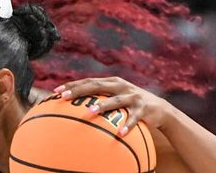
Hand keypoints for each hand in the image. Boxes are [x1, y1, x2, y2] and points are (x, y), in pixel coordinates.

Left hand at [54, 77, 173, 135]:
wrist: (159, 108)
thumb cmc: (130, 104)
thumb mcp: (115, 97)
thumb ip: (99, 99)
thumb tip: (74, 110)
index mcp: (111, 82)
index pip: (88, 81)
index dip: (72, 84)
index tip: (56, 91)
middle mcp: (121, 86)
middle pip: (97, 86)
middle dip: (79, 90)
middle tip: (64, 97)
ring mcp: (132, 96)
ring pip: (115, 100)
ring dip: (103, 106)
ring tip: (90, 112)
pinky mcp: (143, 109)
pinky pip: (134, 118)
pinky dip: (127, 125)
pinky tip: (120, 134)